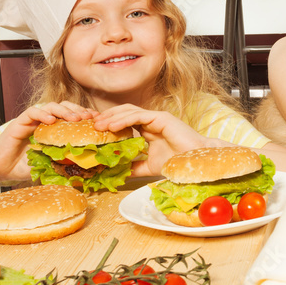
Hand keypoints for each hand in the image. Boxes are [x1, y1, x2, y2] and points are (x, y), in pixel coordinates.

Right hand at [0, 102, 96, 180]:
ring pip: (51, 106)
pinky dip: (43, 114)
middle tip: (89, 118)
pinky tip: (51, 120)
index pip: (73, 116)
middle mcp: (45, 122)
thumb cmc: (24, 167)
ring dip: (65, 110)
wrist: (0, 170)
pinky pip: (32, 112)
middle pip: (65, 107)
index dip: (86, 116)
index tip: (98, 121)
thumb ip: (64, 162)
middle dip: (79, 110)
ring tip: (75, 118)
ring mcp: (33, 121)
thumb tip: (87, 166)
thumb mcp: (50, 165)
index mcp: (55, 130)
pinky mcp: (19, 122)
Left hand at [93, 105, 208, 176]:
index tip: (94, 131)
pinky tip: (112, 126)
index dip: (109, 123)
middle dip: (107, 117)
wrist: (194, 162)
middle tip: (91, 126)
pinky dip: (123, 119)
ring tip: (98, 125)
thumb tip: (117, 173)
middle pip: (124, 112)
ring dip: (112, 117)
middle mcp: (151, 121)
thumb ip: (134, 167)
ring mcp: (157, 118)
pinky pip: (138, 115)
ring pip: (129, 111)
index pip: (125, 121)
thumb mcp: (148, 166)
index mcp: (148, 129)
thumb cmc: (177, 162)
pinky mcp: (161, 118)